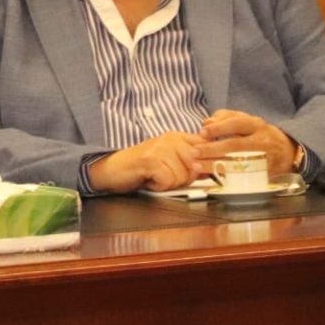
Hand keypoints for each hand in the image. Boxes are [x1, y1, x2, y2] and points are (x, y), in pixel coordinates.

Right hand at [87, 132, 202, 192]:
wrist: (111, 169)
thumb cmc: (141, 169)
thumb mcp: (170, 163)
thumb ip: (191, 164)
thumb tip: (213, 169)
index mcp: (178, 137)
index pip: (207, 146)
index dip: (211, 161)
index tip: (208, 171)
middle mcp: (171, 139)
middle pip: (197, 165)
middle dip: (186, 178)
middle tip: (168, 178)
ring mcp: (160, 148)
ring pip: (184, 175)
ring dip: (170, 184)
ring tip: (156, 178)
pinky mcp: (150, 160)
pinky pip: (168, 180)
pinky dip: (159, 186)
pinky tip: (150, 181)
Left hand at [197, 110, 298, 173]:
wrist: (287, 152)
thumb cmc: (258, 134)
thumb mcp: (246, 120)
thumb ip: (225, 117)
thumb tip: (207, 122)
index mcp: (256, 125)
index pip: (237, 123)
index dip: (219, 128)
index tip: (203, 132)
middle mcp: (262, 141)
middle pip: (235, 145)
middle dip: (212, 149)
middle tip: (194, 152)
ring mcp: (264, 159)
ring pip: (237, 163)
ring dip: (215, 165)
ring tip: (197, 165)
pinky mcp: (263, 174)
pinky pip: (243, 177)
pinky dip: (226, 177)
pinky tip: (211, 176)